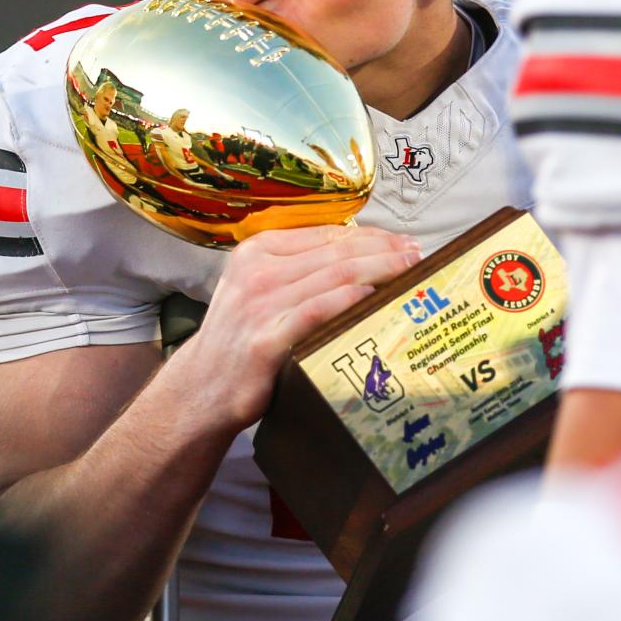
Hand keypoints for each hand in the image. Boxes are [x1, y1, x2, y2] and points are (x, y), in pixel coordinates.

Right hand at [180, 223, 421, 430]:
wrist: (203, 386)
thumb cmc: (242, 338)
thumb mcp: (261, 290)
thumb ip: (299, 270)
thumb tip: (360, 256)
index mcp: (257, 251)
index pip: (326, 234)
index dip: (371, 235)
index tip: (401, 241)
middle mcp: (258, 271)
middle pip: (337, 252)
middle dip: (383, 250)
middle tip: (417, 254)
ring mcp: (261, 304)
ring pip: (335, 276)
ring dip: (379, 270)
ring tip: (409, 272)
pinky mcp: (267, 339)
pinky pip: (318, 311)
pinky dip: (349, 300)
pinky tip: (373, 297)